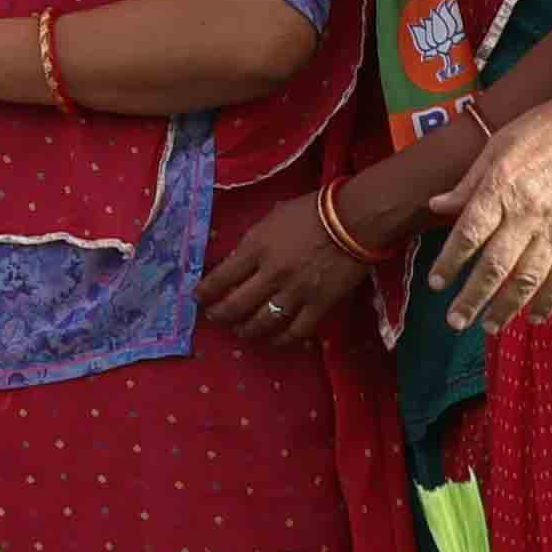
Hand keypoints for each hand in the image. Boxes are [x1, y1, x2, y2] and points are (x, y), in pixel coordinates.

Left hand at [196, 198, 371, 344]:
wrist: (353, 220)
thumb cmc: (312, 211)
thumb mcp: (272, 218)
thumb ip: (254, 241)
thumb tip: (239, 259)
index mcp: (256, 248)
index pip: (221, 277)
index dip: (205, 292)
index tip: (197, 298)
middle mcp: (271, 274)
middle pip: (236, 305)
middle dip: (220, 315)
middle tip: (214, 318)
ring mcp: (296, 292)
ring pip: (263, 322)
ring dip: (247, 330)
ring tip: (240, 331)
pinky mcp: (320, 305)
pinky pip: (296, 330)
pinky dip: (282, 339)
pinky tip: (274, 339)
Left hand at [430, 93, 551, 332]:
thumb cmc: (546, 128)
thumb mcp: (498, 145)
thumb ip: (468, 182)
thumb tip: (436, 206)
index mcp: (501, 188)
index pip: (468, 235)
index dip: (450, 263)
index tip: (436, 284)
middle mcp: (528, 213)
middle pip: (495, 266)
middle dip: (472, 298)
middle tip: (456, 321)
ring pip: (529, 278)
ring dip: (507, 307)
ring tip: (489, 326)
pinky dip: (550, 300)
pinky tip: (536, 316)